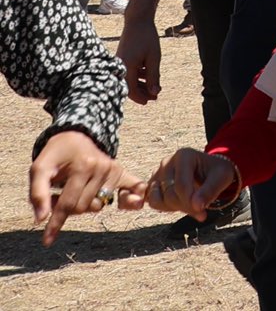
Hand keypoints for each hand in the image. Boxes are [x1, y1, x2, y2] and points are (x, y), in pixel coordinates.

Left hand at [28, 131, 145, 244]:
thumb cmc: (55, 154)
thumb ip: (37, 193)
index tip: (47, 241)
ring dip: (81, 206)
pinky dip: (133, 197)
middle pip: (83, 207)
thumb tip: (41, 220)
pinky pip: (131, 187)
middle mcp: (102, 168)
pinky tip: (136, 202)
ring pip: (97, 205)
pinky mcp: (120, 172)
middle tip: (53, 196)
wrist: (74, 135)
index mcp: (83, 166)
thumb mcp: (38, 169)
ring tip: (70, 192)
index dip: (55, 223)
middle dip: (65, 209)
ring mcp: (113, 170)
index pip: (68, 203)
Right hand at [118, 18, 162, 103]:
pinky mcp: (121, 59)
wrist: (137, 21)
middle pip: (129, 87)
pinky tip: (148, 74)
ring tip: (154, 86)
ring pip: (129, 80)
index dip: (140, 98)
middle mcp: (119, 66)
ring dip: (141, 84)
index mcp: (126, 67)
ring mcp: (119, 62)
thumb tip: (154, 93)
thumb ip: (154, 76)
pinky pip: (128, 72)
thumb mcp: (154, 58)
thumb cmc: (147, 38)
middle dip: (142, 92)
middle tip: (155, 96)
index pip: (131, 90)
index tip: (151, 101)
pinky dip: (138, 75)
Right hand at [143, 147, 238, 218]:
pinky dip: (165, 208)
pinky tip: (180, 205)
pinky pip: (152, 202)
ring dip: (174, 208)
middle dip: (185, 207)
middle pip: (169, 194)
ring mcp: (157, 173)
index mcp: (184, 155)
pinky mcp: (152, 184)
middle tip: (200, 211)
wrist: (210, 170)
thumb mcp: (221, 178)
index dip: (190, 202)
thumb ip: (210, 191)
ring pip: (157, 200)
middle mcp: (167, 162)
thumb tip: (197, 206)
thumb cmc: (216, 172)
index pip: (181, 186)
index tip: (203, 211)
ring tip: (190, 205)